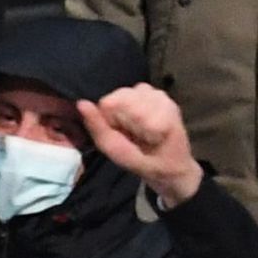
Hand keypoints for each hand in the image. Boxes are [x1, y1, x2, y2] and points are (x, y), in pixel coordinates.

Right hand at [78, 82, 203, 205]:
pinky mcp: (157, 92)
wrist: (176, 166)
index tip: (127, 139)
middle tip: (131, 135)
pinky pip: (129, 92)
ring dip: (123, 112)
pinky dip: (129, 107)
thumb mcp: (121, 156)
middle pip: (116, 97)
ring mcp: (160, 93)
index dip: (111, 123)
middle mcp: (161, 100)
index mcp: (158, 120)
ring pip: (122, 94)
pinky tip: (140, 121)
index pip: (111, 105)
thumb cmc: (149, 164)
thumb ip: (100, 130)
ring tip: (136, 130)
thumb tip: (81, 103)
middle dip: (117, 117)